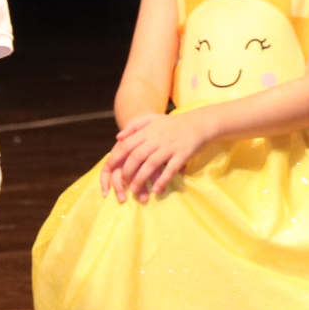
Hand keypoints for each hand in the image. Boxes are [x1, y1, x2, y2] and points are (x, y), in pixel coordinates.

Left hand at [101, 107, 218, 201]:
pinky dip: (163, 180)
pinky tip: (157, 190)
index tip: (109, 170)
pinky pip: (171, 169)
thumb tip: (118, 138)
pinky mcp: (182, 154)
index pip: (126, 145)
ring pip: (151, 164)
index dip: (116, 158)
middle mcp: (157, 138)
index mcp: (148, 130)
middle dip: (127, 171)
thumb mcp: (153, 119)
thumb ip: (135, 126)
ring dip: (141, 178)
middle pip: (137, 156)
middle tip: (122, 184)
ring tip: (135, 190)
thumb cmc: (174, 124)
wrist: (199, 123)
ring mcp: (170, 146)